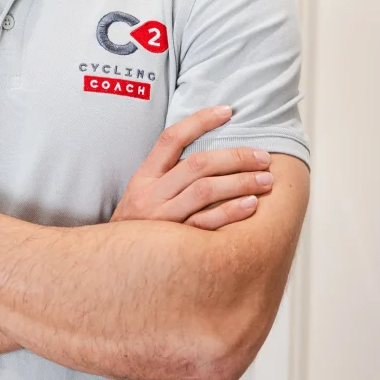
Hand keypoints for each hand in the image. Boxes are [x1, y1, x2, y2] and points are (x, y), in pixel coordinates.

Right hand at [111, 106, 272, 229]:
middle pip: (197, 165)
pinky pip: (207, 224)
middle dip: (235, 157)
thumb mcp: (141, 195)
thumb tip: (209, 154)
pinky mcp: (174, 245)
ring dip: (240, 182)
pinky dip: (231, 212)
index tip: (227, 111)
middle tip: (262, 156)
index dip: (200, 121)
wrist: (113, 268)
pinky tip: (252, 204)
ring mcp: (162, 219)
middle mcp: (151, 195)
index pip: (172, 138)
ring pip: (205, 191)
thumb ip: (167, 176)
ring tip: (266, 179)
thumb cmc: (137, 228)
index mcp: (143, 177)